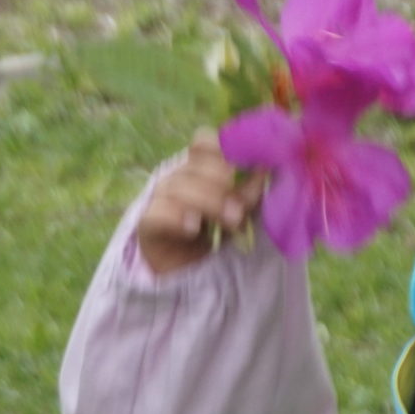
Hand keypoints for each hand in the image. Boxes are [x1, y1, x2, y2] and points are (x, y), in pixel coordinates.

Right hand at [135, 129, 267, 275]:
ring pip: (179, 188)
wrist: (186, 271)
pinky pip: (157, 214)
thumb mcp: (237, 213)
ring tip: (232, 222)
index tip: (251, 163)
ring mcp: (160, 199)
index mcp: (199, 168)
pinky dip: (176, 218)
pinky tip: (193, 229)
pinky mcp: (147, 224)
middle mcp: (178, 177)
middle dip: (222, 184)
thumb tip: (266, 169)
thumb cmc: (215, 235)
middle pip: (196, 166)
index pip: (204, 142)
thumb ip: (249, 194)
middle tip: (242, 208)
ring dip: (209, 202)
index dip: (223, 147)